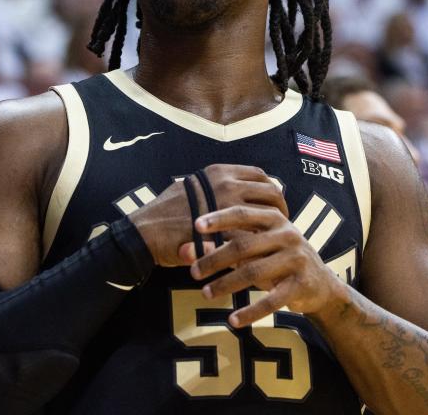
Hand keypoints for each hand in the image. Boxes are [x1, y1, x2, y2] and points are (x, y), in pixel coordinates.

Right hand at [128, 164, 287, 266]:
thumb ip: (213, 188)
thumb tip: (231, 190)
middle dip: (281, 208)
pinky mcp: (224, 232)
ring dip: (275, 229)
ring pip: (266, 215)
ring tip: (274, 241)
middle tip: (282, 223)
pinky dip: (261, 247)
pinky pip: (252, 239)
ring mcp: (226, 207)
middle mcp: (226, 184)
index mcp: (219, 172)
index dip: (271, 189)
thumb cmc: (164, 213)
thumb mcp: (190, 186)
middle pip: (271, 192)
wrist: (145, 233)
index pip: (259, 175)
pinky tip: (262, 255)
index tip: (275, 202)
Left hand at [183, 204, 346, 327]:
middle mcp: (287, 234)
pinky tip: (233, 320)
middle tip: (192, 271)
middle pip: (244, 245)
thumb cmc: (279, 259)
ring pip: (254, 272)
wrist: (320, 284)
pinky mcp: (301, 284)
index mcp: (275, 218)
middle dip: (215, 258)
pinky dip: (251, 312)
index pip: (243, 214)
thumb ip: (227, 244)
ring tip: (205, 293)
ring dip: (226, 284)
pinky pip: (271, 300)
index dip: (219, 219)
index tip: (195, 226)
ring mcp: (296, 259)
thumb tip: (184, 249)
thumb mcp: (258, 247)